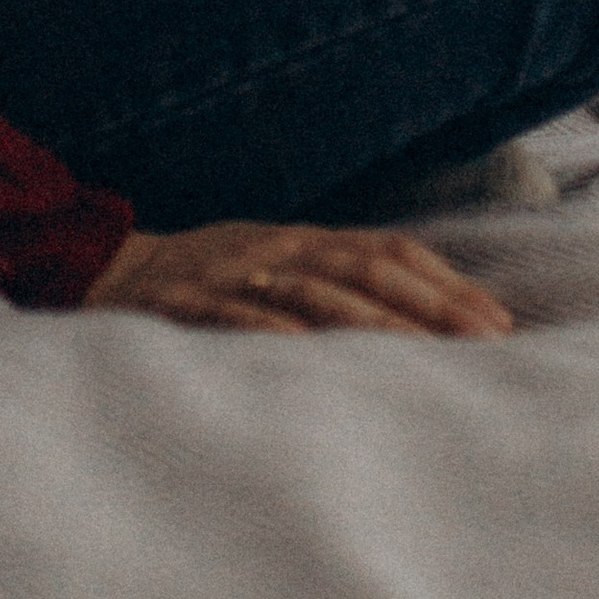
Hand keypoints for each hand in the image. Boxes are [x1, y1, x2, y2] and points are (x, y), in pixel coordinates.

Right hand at [79, 218, 513, 336]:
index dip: (445, 283)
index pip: (388, 251)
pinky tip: (317, 358)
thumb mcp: (272, 268)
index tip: (499, 322)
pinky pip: (238, 319)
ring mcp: (232, 275)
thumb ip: (332, 286)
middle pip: (364, 270)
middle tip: (484, 343)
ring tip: (422, 357)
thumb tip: (421, 321)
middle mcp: (276, 250)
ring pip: (313, 294)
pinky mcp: (186, 306)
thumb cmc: (206, 282)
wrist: (100, 270)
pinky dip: (279, 335)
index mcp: (301, 241)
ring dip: (374, 325)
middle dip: (429, 305)